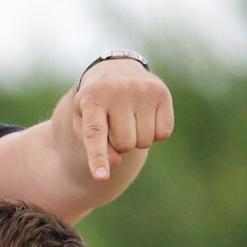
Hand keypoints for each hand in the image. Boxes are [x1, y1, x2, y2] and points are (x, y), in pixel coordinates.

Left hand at [71, 57, 175, 180]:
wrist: (116, 69)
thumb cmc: (95, 102)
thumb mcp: (83, 120)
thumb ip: (92, 144)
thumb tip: (115, 163)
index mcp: (92, 99)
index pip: (95, 134)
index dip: (98, 157)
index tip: (101, 177)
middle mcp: (118, 91)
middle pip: (125, 144)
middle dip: (120, 144)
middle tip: (115, 125)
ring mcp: (142, 90)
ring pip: (145, 141)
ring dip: (138, 138)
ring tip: (130, 118)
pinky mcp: (162, 93)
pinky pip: (164, 133)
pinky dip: (155, 133)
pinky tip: (146, 116)